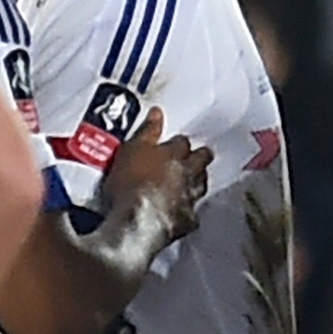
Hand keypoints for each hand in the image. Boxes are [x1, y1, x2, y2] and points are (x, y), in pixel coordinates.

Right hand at [103, 108, 210, 250]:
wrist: (137, 219)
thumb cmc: (131, 183)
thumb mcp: (132, 149)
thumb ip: (147, 131)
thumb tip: (157, 112)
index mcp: (174, 153)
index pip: (182, 142)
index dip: (179, 143)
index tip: (175, 143)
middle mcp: (187, 173)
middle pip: (201, 161)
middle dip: (200, 158)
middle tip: (198, 157)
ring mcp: (189, 197)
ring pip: (200, 185)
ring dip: (197, 182)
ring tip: (192, 182)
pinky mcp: (186, 220)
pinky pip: (192, 214)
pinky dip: (188, 212)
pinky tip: (183, 213)